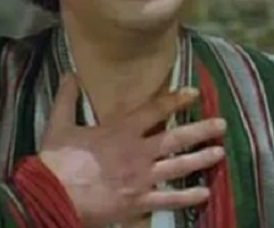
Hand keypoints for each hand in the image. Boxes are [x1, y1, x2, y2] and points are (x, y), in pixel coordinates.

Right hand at [38, 73, 225, 227]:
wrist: (52, 195)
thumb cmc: (57, 160)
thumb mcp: (59, 124)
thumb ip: (67, 97)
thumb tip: (70, 73)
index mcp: (120, 131)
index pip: (154, 110)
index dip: (175, 99)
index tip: (194, 92)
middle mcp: (137, 152)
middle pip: (176, 138)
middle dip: (201, 130)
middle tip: (222, 125)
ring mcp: (140, 178)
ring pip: (178, 167)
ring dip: (201, 159)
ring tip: (220, 153)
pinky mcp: (138, 202)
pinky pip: (168, 199)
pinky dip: (188, 197)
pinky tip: (205, 193)